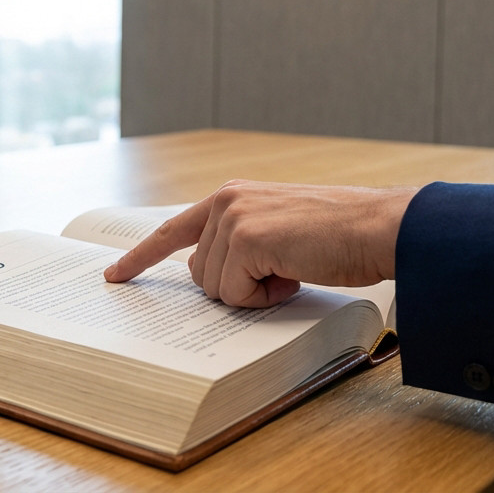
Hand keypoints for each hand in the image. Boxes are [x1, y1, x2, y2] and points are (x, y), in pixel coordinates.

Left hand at [103, 180, 417, 306]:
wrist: (379, 228)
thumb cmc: (338, 237)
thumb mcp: (277, 232)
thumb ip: (239, 245)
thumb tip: (209, 277)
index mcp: (231, 197)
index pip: (172, 231)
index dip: (140, 257)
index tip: (114, 277)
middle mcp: (225, 201)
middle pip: (198, 274)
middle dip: (236, 287)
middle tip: (282, 272)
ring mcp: (233, 218)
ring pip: (215, 288)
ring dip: (254, 292)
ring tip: (292, 268)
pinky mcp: (247, 239)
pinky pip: (235, 294)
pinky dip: (264, 297)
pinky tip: (293, 274)